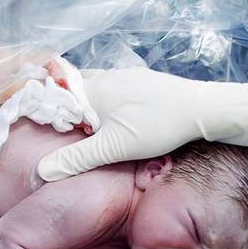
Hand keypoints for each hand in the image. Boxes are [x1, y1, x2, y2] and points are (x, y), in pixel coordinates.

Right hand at [37, 67, 247, 180]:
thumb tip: (43, 171)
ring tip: (94, 138)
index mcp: (93, 89)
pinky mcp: (145, 84)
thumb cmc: (158, 127)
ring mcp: (128, 78)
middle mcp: (108, 77)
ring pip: (98, 96)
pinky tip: (122, 127)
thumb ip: (76, 159)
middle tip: (69, 141)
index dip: (50, 117)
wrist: (204, 110)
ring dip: (92, 115)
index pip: (57, 97)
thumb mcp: (112, 148)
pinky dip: (111, 111)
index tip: (47, 136)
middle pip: (77, 96)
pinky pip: (117, 96)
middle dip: (70, 117)